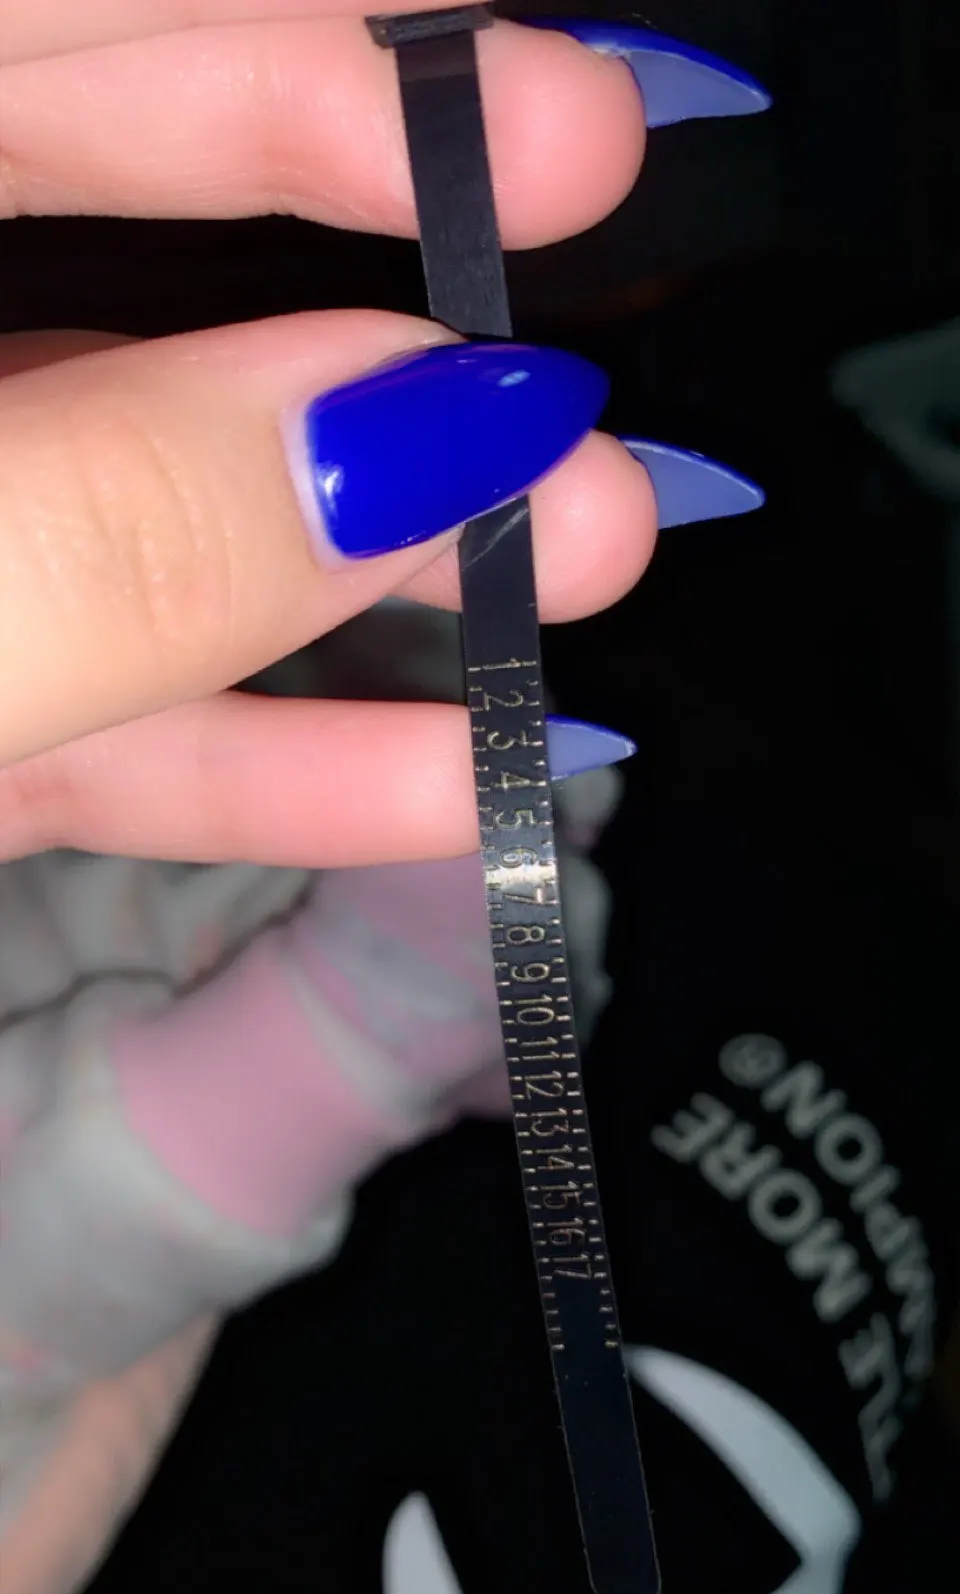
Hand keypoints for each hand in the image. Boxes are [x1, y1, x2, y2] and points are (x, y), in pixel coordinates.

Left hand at [0, 3, 655, 866]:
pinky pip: (123, 709)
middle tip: (587, 327)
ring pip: (150, 497)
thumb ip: (107, 532)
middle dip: (386, 278)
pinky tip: (457, 776)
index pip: (65, 34)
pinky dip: (280, 755)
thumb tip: (405, 439)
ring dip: (387, 542)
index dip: (319, 46)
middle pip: (127, 227)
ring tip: (590, 549)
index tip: (545, 120)